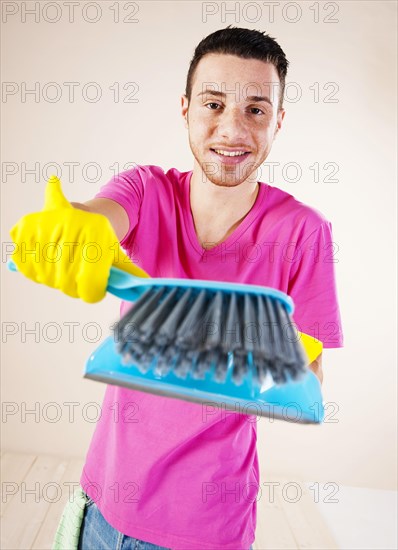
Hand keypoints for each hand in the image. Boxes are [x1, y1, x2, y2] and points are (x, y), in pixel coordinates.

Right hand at [9, 175, 146, 302]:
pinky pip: (27, 266)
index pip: (91, 282)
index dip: (92, 292)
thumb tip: (146, 285)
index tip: (92, 289)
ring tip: (61, 264)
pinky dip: (34, 270)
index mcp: (97, 231)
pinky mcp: (25, 227)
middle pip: (67, 284)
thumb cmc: (96, 238)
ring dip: (53, 278)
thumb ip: (128, 270)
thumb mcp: (115, 251)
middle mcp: (72, 224)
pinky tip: (45, 259)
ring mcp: (47, 224)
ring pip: (46, 277)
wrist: (73, 212)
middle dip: (72, 286)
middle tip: (75, 274)